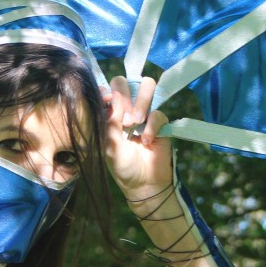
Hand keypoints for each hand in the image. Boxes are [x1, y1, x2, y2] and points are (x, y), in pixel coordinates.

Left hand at [103, 75, 172, 198]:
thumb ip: (110, 123)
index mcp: (109, 114)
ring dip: (140, 101)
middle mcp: (125, 109)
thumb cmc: (123, 167)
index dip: (106, 90)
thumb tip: (114, 98)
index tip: (107, 100)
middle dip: (124, 96)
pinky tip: (146, 140)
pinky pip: (157, 112)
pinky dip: (152, 125)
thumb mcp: (110, 147)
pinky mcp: (160, 121)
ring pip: (145, 86)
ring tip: (135, 122)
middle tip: (125, 120)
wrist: (144, 184)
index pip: (106, 90)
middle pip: (124, 82)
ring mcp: (144, 112)